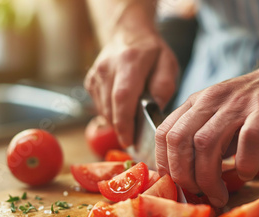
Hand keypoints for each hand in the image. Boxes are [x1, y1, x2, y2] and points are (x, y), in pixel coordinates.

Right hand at [84, 29, 178, 146]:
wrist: (128, 33)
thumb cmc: (152, 52)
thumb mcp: (168, 64)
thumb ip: (163, 87)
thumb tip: (154, 109)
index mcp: (129, 62)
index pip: (123, 97)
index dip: (125, 122)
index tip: (129, 140)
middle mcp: (107, 68)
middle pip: (110, 107)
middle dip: (121, 128)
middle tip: (133, 140)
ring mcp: (95, 74)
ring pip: (103, 110)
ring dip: (116, 122)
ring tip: (131, 124)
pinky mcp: (90, 82)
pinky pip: (99, 106)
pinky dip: (111, 113)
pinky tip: (123, 109)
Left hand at [155, 58, 258, 206]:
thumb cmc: (253, 107)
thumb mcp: (219, 116)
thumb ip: (203, 141)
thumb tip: (188, 177)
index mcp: (197, 102)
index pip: (164, 133)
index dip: (165, 164)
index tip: (176, 184)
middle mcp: (212, 100)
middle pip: (180, 140)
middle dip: (184, 176)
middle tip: (197, 193)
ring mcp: (238, 104)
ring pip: (206, 144)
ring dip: (209, 178)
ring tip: (219, 194)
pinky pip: (248, 141)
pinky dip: (245, 164)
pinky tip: (247, 173)